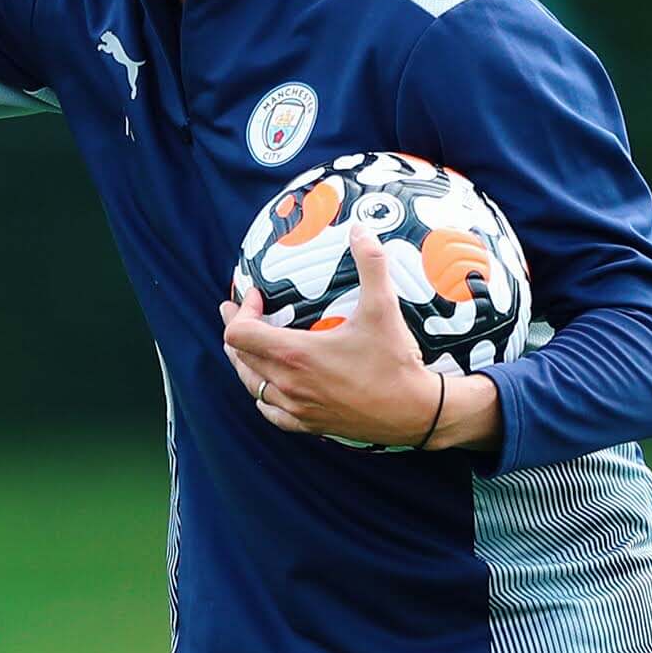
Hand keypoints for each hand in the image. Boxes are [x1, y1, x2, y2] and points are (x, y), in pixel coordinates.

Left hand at [221, 228, 456, 446]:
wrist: (415, 413)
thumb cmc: (396, 363)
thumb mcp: (383, 308)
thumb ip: (371, 264)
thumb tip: (360, 229)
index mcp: (296, 355)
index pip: (240, 333)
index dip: (240, 311)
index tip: (256, 297)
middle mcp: (288, 384)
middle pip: (240, 356)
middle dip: (237, 330)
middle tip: (239, 312)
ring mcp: (296, 407)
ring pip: (252, 385)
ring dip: (245, 362)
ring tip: (245, 346)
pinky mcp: (308, 424)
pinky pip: (270, 411)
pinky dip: (262, 394)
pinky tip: (268, 388)